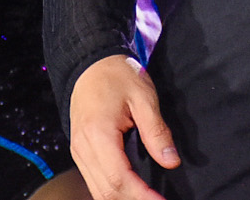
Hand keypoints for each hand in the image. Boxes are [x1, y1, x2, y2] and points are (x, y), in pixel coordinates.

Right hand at [68, 55, 176, 199]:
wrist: (91, 63)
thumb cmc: (118, 74)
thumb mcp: (144, 97)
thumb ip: (157, 131)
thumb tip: (171, 162)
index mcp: (98, 135)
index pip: (119, 179)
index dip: (141, 196)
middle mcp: (83, 148)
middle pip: (106, 191)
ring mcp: (78, 152)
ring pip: (98, 191)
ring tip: (148, 199)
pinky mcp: (81, 152)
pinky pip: (94, 181)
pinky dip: (113, 191)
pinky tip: (132, 191)